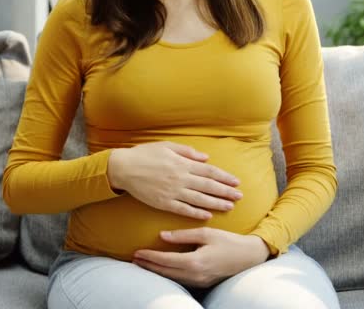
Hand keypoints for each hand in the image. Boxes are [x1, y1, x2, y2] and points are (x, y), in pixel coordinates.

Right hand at [107, 141, 242, 219]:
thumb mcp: (167, 146)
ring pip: (199, 200)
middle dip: (226, 192)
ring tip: (229, 207)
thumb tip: (205, 158)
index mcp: (182, 163)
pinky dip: (196, 213)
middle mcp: (180, 178)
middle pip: (208, 187)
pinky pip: (183, 210)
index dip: (224, 177)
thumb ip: (187, 152)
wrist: (123, 168)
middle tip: (240, 197)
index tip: (236, 182)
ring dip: (216, 204)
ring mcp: (172, 192)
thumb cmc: (144, 154)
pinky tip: (207, 216)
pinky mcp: (163, 203)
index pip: (209, 171)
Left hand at [132, 228, 270, 287]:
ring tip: (143, 263)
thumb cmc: (229, 241)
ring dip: (156, 271)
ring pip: (171, 278)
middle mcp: (196, 275)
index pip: (166, 260)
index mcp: (195, 261)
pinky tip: (161, 268)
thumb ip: (183, 235)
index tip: (137, 252)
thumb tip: (162, 236)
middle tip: (134, 259)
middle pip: (165, 272)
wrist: (249, 256)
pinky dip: (168, 274)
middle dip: (148, 265)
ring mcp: (199, 281)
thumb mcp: (206, 233)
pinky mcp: (203, 283)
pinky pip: (180, 280)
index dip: (150, 256)